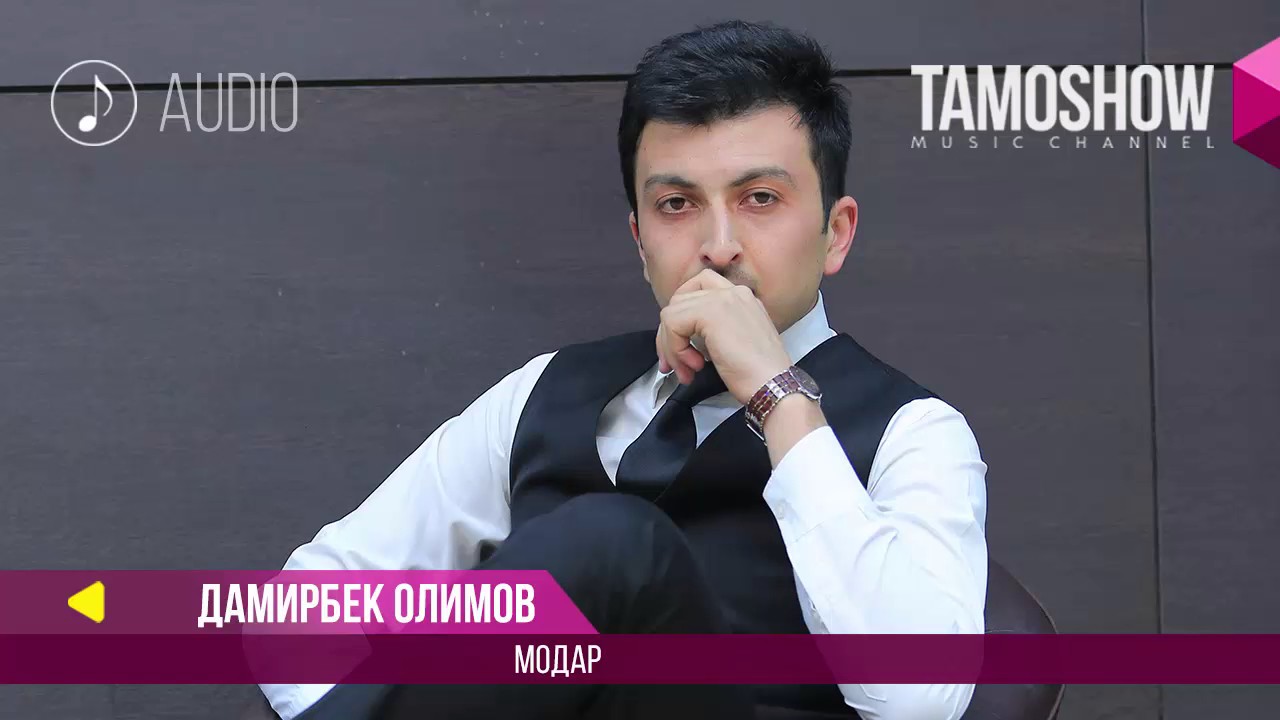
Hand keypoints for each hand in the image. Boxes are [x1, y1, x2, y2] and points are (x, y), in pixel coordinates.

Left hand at [656, 269, 793, 404]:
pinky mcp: (710, 312)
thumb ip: (711, 330)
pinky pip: (672, 323)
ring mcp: (722, 298)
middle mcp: (732, 292)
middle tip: (674, 364)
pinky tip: (694, 365)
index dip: (681, 318)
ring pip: (672, 313)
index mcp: (740, 298)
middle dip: (669, 335)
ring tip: (687, 370)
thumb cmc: (757, 375)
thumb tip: (679, 336)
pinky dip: (675, 348)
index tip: (680, 345)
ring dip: (671, 346)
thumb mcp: (733, 342)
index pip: (697, 290)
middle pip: (680, 300)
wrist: (773, 385)